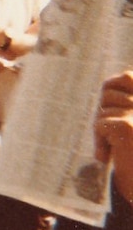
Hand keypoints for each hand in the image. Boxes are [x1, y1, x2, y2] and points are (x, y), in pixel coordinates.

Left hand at [94, 71, 132, 204]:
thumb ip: (122, 98)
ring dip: (100, 128)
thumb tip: (126, 75)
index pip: (125, 77)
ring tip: (114, 144)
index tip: (111, 105)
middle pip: (107, 93)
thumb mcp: (126, 118)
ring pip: (102, 110)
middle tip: (110, 133)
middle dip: (103, 112)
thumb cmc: (128, 149)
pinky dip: (100, 139)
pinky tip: (110, 154)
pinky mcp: (127, 128)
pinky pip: (100, 123)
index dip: (113, 88)